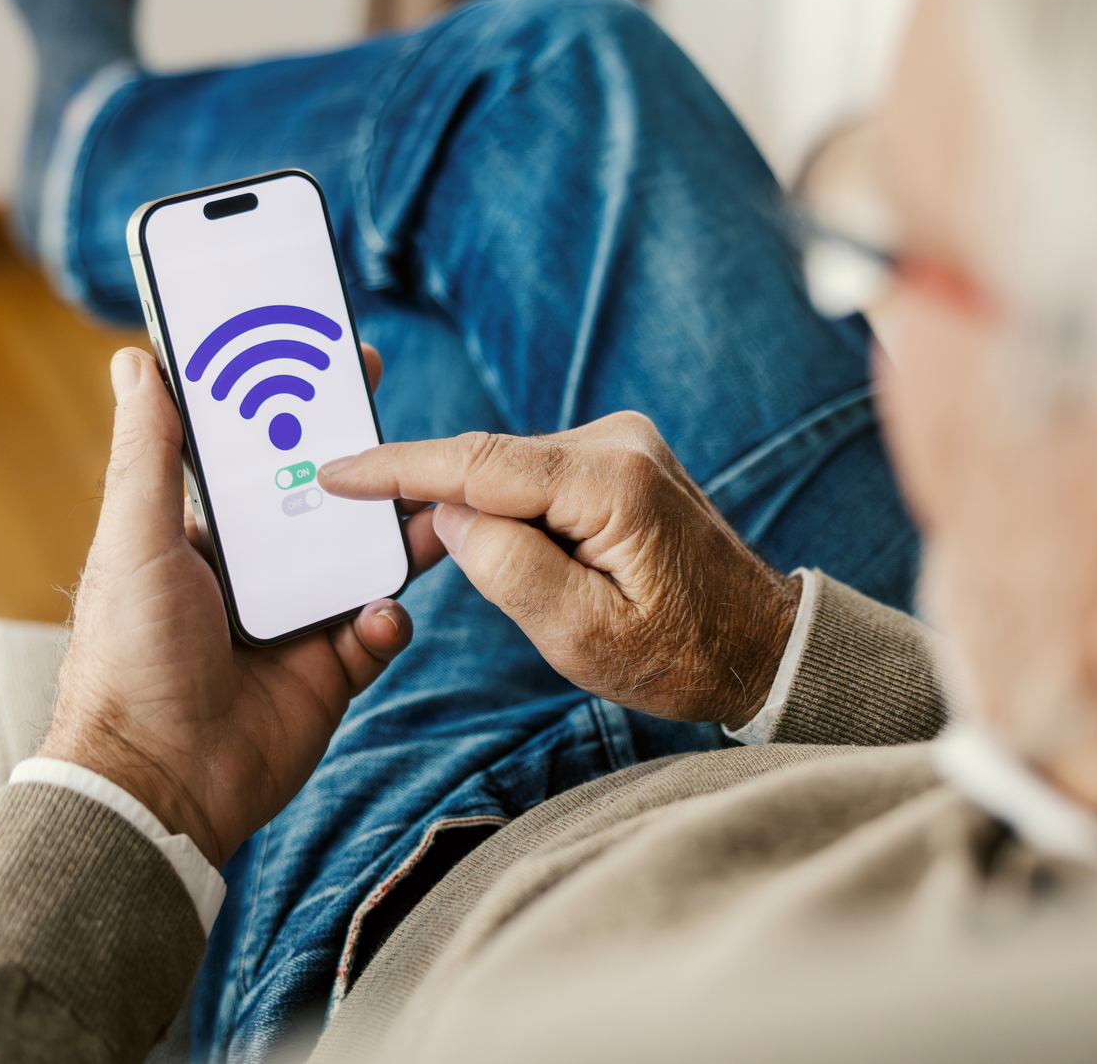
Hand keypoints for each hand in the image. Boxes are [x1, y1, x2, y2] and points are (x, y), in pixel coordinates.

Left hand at [39, 343, 412, 865]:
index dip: (297, 407)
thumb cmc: (129, 659)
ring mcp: (298, 620)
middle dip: (365, 467)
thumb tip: (135, 360)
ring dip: (397, 537)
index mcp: (204, 534)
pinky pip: (379, 630)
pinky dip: (385, 619)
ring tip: (427, 515)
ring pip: (366, 559)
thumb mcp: (134, 542)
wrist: (159, 783)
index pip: (260, 454)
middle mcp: (256, 572)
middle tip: (402, 428)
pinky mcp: (331, 671)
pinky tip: (376, 616)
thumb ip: (148, 455)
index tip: (335, 358)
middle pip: (326, 501)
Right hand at [320, 412, 800, 725]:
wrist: (760, 643)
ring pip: (510, 472)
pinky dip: (513, 511)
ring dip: (486, 518)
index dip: (399, 468)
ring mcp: (622, 442)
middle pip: (490, 465)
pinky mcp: (619, 457)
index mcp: (611, 483)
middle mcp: (618, 442)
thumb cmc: (681, 655)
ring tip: (516, 583)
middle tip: (395, 553)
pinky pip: (537, 476)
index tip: (336, 472)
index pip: (479, 464)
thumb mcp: (584, 638)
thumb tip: (449, 518)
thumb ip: (510, 571)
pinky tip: (526, 558)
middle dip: (442, 507)